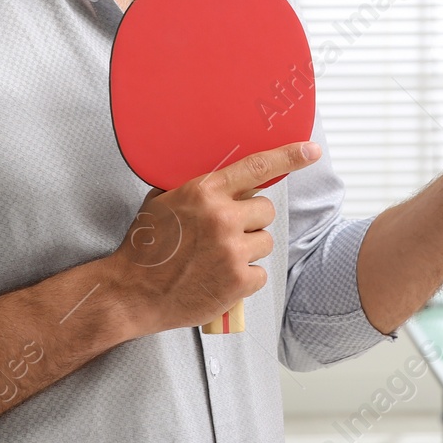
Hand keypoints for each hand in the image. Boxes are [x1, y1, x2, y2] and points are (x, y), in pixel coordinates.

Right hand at [109, 141, 320, 335]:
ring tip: (218, 258)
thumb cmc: (145, 247)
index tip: (311, 150)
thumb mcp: (163, 202)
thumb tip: (223, 178)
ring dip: (248, 249)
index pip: (256, 167)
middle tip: (227, 233)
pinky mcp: (238, 281)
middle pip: (266, 210)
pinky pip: (260, 273)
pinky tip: (220, 279)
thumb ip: (196, 188)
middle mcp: (222, 218)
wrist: (132, 292)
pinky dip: (245, 278)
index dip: (288, 156)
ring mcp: (232, 251)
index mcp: (204, 192)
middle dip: (252, 221)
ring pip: (265, 241)